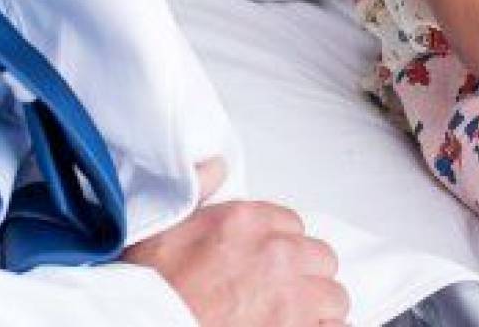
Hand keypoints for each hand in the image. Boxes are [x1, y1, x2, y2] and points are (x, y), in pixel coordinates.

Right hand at [123, 159, 348, 325]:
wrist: (145, 323)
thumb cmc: (150, 288)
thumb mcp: (162, 226)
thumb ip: (196, 190)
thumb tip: (213, 166)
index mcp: (245, 221)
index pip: (291, 223)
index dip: (280, 244)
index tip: (268, 261)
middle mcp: (275, 255)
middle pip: (319, 257)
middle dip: (304, 274)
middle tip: (283, 292)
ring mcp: (291, 300)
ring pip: (333, 297)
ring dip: (317, 308)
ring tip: (296, 319)